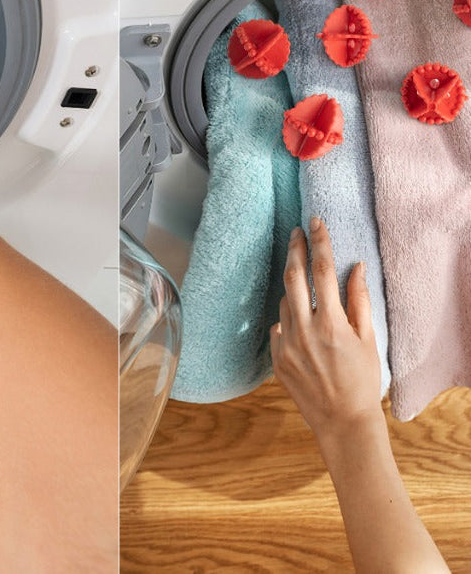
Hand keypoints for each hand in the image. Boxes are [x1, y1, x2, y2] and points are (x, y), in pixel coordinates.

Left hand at [270, 217, 382, 446]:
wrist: (342, 421)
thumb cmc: (362, 380)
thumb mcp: (368, 339)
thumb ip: (359, 300)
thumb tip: (356, 266)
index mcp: (331, 323)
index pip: (322, 271)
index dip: (319, 242)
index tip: (315, 222)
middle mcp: (304, 331)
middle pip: (293, 277)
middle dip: (294, 249)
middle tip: (296, 232)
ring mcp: (286, 344)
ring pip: (284, 302)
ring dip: (293, 289)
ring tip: (306, 290)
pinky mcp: (276, 358)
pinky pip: (278, 327)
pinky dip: (287, 318)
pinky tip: (300, 324)